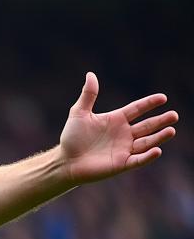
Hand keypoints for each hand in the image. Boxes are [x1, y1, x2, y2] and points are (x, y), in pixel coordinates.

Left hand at [60, 72, 177, 184]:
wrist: (65, 162)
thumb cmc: (71, 138)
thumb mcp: (79, 114)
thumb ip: (88, 95)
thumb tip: (90, 74)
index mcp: (117, 119)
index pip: (138, 109)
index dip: (150, 103)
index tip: (163, 98)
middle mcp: (124, 134)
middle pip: (147, 126)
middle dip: (161, 121)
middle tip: (174, 115)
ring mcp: (124, 149)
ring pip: (147, 142)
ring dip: (159, 137)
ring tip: (171, 130)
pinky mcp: (121, 164)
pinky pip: (138, 160)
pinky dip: (148, 156)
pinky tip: (157, 150)